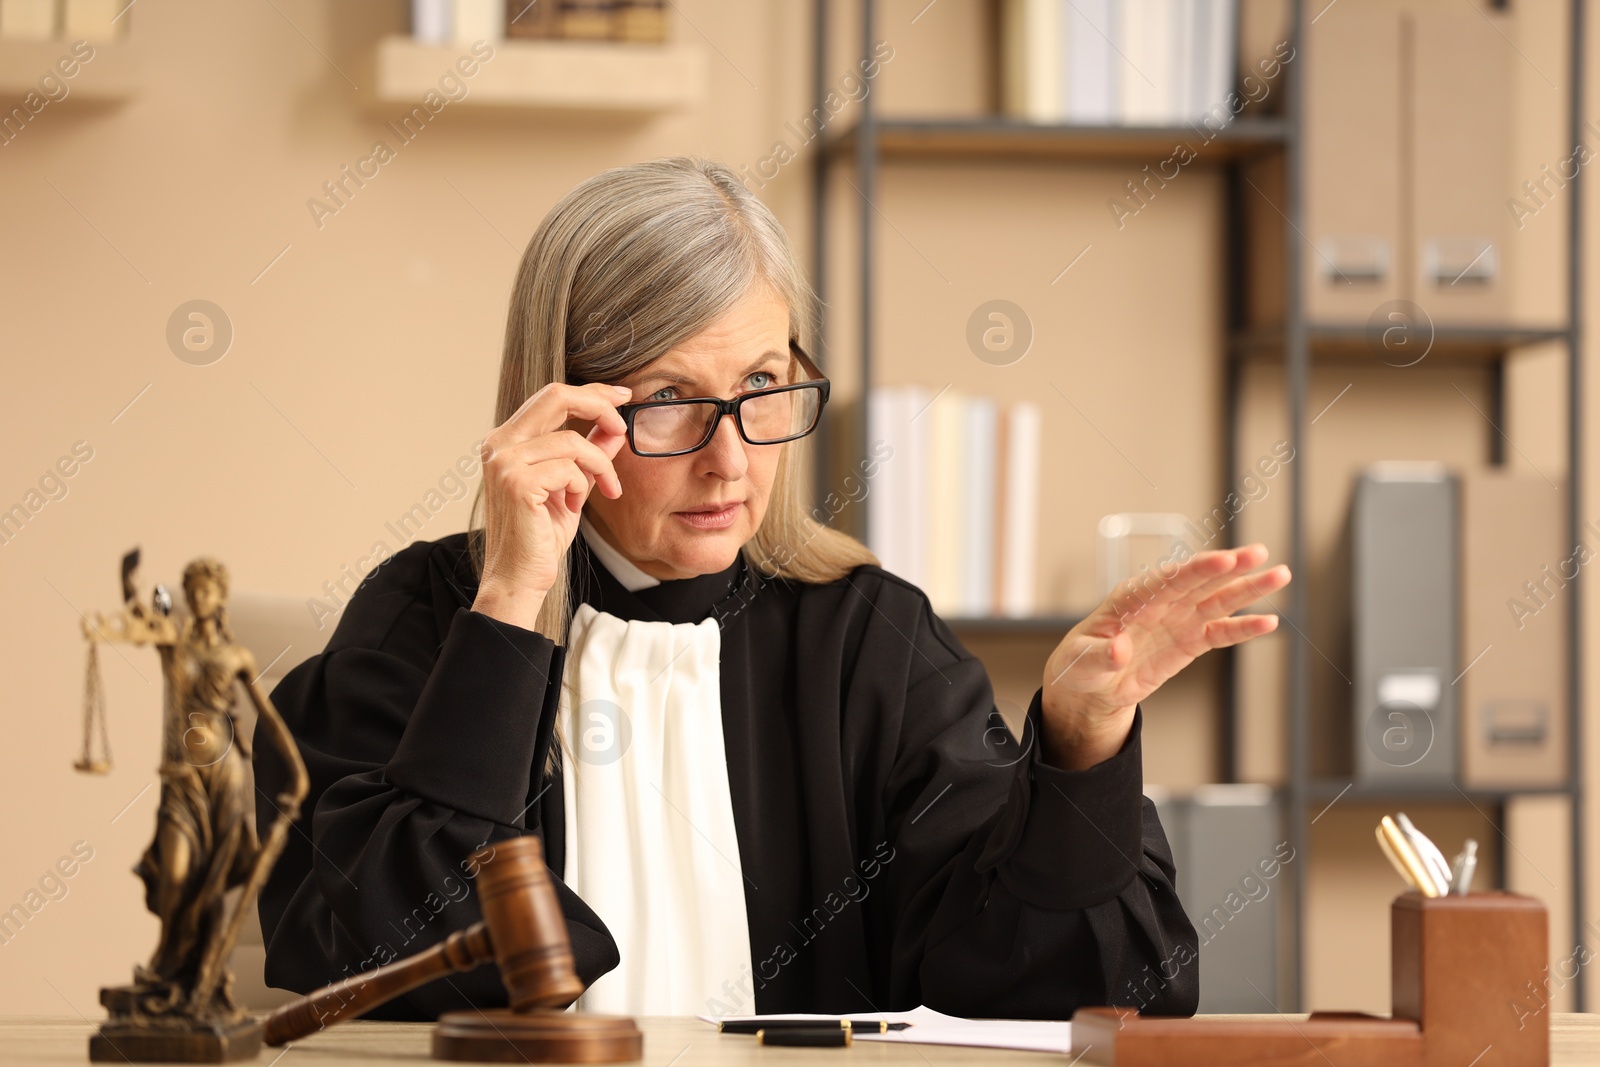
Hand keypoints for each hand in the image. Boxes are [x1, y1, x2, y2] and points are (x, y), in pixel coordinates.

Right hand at [472, 381, 631, 630]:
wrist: (520, 577)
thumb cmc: (541, 535)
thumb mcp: (572, 485)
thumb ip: (589, 453)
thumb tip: (614, 426)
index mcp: (506, 440)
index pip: (552, 396)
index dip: (590, 392)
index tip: (621, 396)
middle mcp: (498, 444)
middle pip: (556, 396)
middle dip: (598, 405)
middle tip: (623, 426)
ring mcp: (504, 462)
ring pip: (572, 441)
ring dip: (600, 466)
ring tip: (605, 489)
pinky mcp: (516, 482)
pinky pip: (569, 469)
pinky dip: (582, 486)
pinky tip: (574, 506)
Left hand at [1039, 544, 1290, 769]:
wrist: (1091, 687)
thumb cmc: (1080, 664)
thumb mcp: (1081, 662)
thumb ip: (1100, 655)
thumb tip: (1119, 650)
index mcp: (1130, 598)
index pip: (1166, 579)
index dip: (1194, 569)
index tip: (1220, 560)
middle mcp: (1159, 602)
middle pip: (1199, 580)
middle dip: (1228, 567)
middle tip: (1258, 553)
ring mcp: (1178, 619)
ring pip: (1217, 600)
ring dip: (1248, 588)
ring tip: (1280, 574)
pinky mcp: (1190, 641)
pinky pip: (1221, 632)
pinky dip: (1243, 628)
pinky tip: (1269, 621)